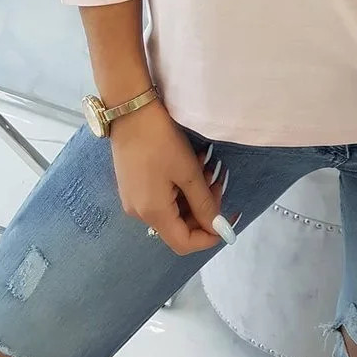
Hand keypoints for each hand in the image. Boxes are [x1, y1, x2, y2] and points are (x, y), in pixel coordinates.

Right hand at [111, 99, 233, 254]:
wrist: (130, 112)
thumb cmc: (161, 141)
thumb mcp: (188, 172)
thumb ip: (204, 204)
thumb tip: (217, 227)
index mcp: (153, 213)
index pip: (183, 244)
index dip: (208, 237)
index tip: (227, 221)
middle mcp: (139, 213)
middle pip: (179, 226)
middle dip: (203, 210)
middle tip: (217, 181)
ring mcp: (134, 200)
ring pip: (172, 210)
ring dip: (193, 194)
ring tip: (205, 167)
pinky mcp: (132, 186)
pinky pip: (161, 198)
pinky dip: (179, 187)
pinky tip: (189, 165)